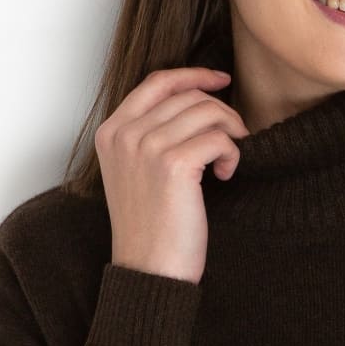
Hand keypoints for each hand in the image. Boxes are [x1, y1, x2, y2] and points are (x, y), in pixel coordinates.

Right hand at [95, 64, 248, 284]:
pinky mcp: (174, 164)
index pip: (158, 82)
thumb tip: (196, 100)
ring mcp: (146, 147)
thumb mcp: (137, 172)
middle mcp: (125, 134)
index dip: (194, 75)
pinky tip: (225, 175)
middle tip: (234, 138)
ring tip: (226, 161)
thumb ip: (151, 135)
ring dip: (230, 132)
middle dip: (220, 112)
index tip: (221, 80)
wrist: (148, 270)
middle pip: (188, 96)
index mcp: (111, 132)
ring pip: (207, 112)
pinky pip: (219, 138)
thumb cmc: (150, 227)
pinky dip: (232, 154)